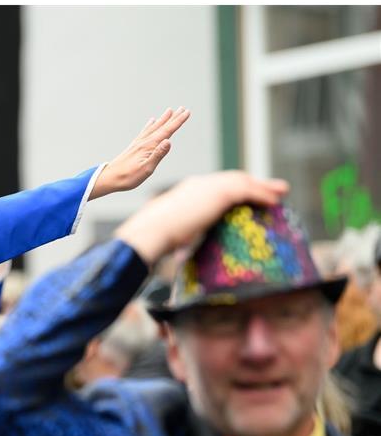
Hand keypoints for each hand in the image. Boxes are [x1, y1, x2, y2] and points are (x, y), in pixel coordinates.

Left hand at [91, 107, 190, 198]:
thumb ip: (158, 155)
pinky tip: (151, 121)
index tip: (187, 112)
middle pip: (162, 127)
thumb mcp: (146, 169)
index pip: (167, 131)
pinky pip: (144, 132)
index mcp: (149, 146)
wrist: (109, 178)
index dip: (178, 121)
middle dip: (173, 118)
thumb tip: (169, 141)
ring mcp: (138, 143)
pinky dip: (150, 125)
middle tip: (183, 108)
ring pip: (154, 127)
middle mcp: (144, 142)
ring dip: (163, 119)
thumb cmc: (128, 177)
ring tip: (169, 111)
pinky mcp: (134, 147)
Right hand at [114, 171, 289, 265]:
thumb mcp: (172, 234)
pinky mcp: (221, 192)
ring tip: (281, 192)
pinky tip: (274, 203)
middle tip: (273, 189)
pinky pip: (248, 191)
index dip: (234, 190)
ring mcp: (210, 185)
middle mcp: (200, 183)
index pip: (217, 186)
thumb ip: (179, 237)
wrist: (153, 229)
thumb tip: (177, 256)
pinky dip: (263, 195)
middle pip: (234, 179)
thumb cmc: (156, 236)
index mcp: (188, 191)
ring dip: (264, 187)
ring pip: (244, 182)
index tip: (246, 197)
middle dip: (254, 184)